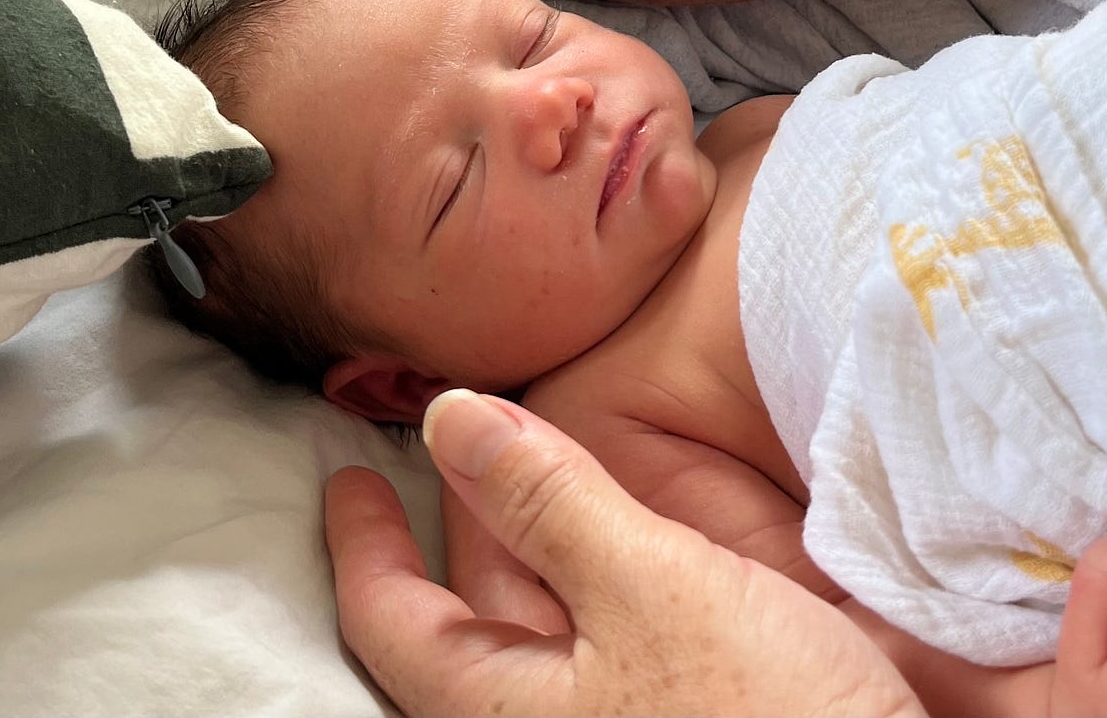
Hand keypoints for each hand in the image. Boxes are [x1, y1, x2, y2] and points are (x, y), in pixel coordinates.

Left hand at [326, 389, 926, 717]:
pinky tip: (612, 530)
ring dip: (522, 537)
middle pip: (467, 613)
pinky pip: (599, 629)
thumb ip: (546, 503)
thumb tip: (446, 419)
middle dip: (450, 523)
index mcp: (506, 712)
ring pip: (536, 620)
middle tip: (447, 440)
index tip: (341, 474)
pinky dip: (586, 562)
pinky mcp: (674, 709)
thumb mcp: (646, 590)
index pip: (392, 621)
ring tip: (522, 464)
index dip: (360, 541)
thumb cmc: (765, 715)